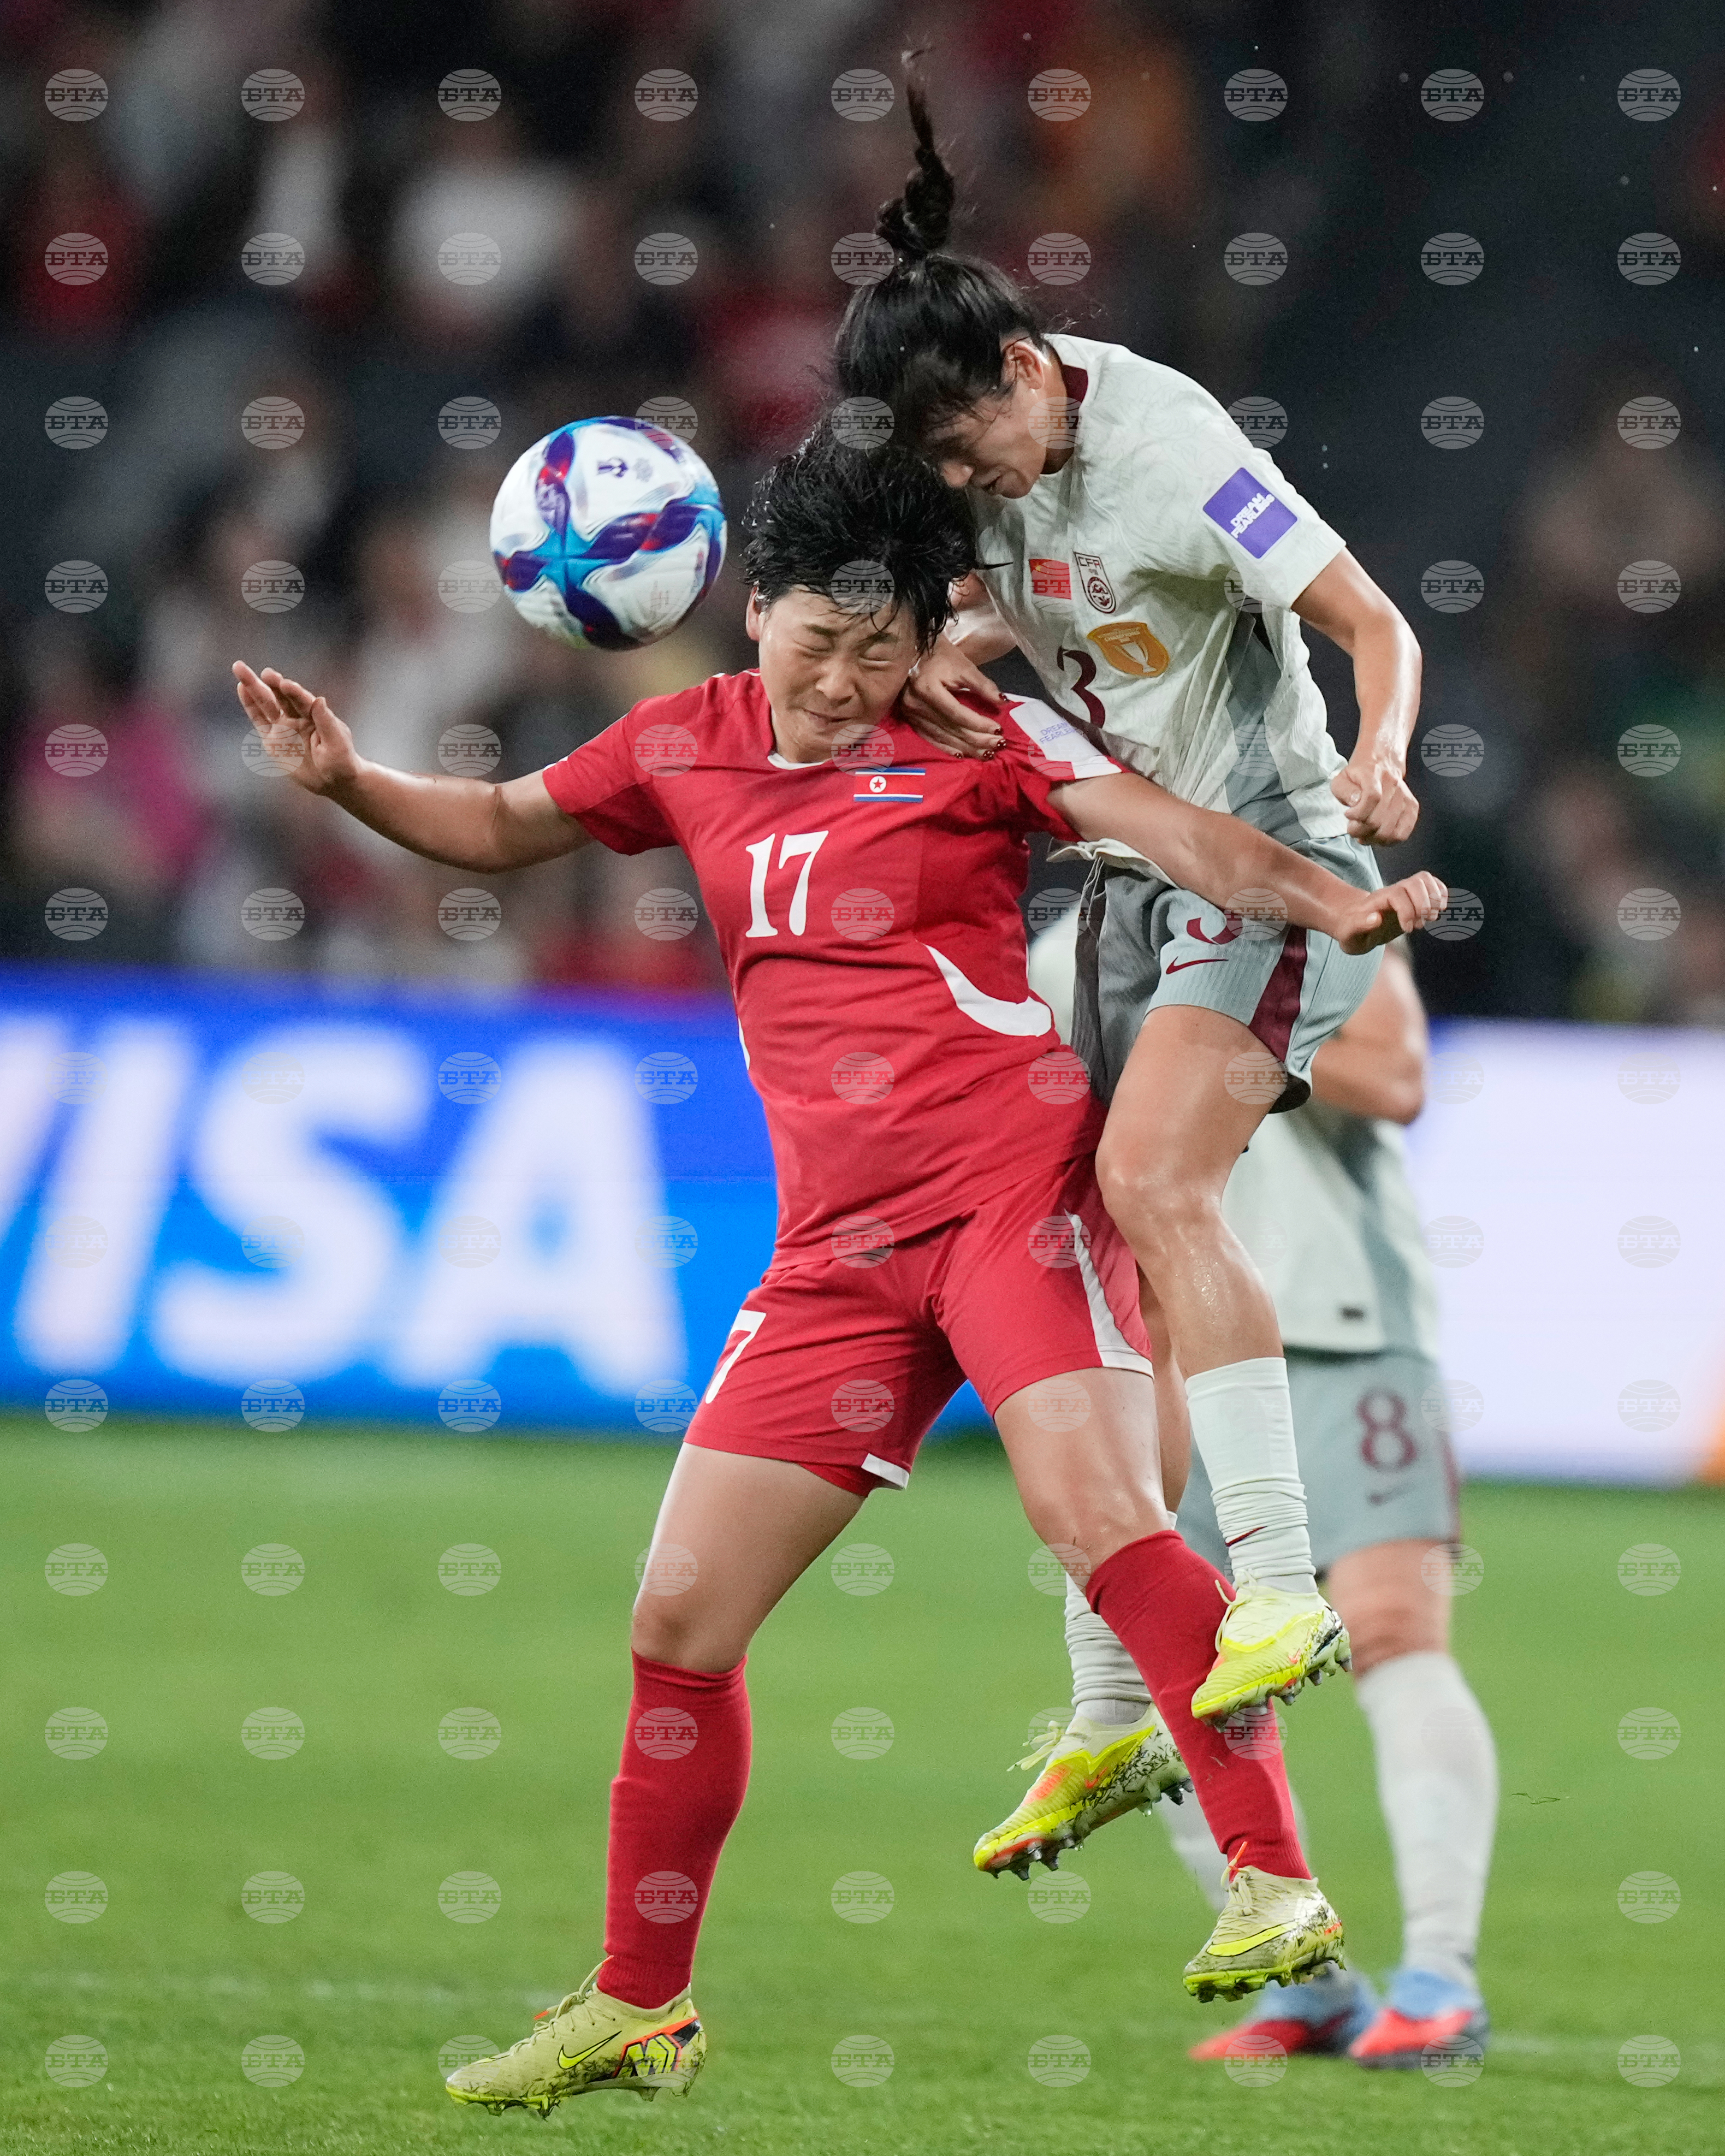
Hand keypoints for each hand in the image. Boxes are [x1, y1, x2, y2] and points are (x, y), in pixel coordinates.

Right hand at [233, 664, 359, 795]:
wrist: (333, 780)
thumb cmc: (341, 761)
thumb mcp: (337, 744)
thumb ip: (326, 722)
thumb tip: (320, 699)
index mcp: (316, 715)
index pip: (302, 700)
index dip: (295, 692)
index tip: (286, 684)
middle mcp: (298, 716)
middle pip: (282, 696)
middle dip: (272, 683)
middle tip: (265, 672)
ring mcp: (283, 726)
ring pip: (266, 703)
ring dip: (254, 687)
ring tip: (240, 669)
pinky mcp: (272, 739)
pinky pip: (259, 719)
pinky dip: (250, 704)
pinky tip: (242, 688)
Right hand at [900, 638, 1004, 758]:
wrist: (914, 651)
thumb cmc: (941, 656)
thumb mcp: (964, 666)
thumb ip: (983, 685)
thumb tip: (1003, 702)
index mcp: (928, 688)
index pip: (957, 713)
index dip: (979, 723)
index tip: (998, 729)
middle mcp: (916, 704)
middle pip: (950, 728)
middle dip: (976, 739)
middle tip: (997, 745)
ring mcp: (911, 714)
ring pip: (942, 737)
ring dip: (965, 747)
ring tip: (985, 754)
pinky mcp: (909, 719)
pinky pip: (930, 738)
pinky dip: (947, 748)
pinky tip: (962, 754)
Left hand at [1330, 872, 1447, 953]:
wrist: (1352, 924)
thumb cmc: (1350, 932)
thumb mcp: (1349, 934)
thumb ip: (1359, 925)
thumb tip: (1377, 918)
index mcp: (1377, 899)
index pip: (1398, 893)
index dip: (1407, 910)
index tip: (1407, 930)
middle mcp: (1392, 892)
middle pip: (1416, 881)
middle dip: (1424, 904)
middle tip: (1420, 924)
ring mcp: (1404, 893)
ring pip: (1425, 879)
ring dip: (1435, 899)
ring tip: (1430, 918)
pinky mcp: (1413, 897)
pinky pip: (1432, 884)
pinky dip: (1441, 894)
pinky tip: (1438, 910)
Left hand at [1331, 752, 1418, 845]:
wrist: (1381, 761)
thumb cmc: (1359, 775)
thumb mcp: (1342, 779)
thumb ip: (1344, 792)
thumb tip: (1355, 803)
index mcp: (1373, 775)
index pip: (1372, 798)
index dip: (1358, 813)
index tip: (1348, 815)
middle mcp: (1392, 785)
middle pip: (1379, 819)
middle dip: (1361, 830)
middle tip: (1353, 828)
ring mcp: (1404, 797)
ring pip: (1390, 830)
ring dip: (1373, 838)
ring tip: (1364, 834)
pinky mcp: (1411, 807)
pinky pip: (1403, 832)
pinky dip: (1389, 841)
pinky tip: (1378, 837)